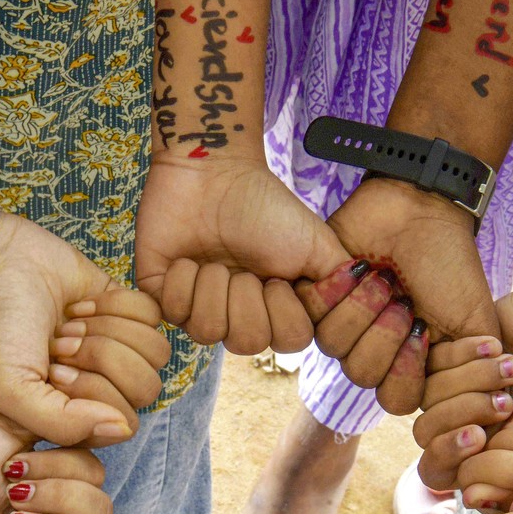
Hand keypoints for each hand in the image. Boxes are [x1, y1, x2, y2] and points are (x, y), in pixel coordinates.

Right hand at [50, 290, 173, 419]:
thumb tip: (122, 428)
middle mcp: (104, 387)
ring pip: (156, 351)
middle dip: (102, 357)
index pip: (125, 420)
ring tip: (70, 323)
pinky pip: (154, 315)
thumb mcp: (11, 390)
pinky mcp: (127, 310)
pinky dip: (116, 304)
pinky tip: (81, 304)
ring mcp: (119, 348)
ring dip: (109, 330)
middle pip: (146, 387)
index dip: (94, 390)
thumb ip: (63, 424)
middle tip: (63, 342)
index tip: (54, 369)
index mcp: (80, 416)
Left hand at [136, 154, 344, 354]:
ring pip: (207, 332)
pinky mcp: (161, 296)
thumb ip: (340, 285)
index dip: (284, 313)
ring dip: (214, 287)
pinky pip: (173, 312)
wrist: (212, 170)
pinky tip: (186, 259)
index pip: (288, 342)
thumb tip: (351, 315)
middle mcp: (237, 314)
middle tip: (243, 268)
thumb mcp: (316, 242)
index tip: (279, 278)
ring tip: (213, 260)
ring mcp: (198, 307)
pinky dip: (182, 280)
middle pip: (247, 343)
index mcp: (274, 308)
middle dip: (247, 298)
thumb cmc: (264, 204)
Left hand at [314, 176, 500, 384]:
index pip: (398, 401)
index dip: (407, 373)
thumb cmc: (451, 265)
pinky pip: (307, 315)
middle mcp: (373, 350)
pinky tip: (356, 265)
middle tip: (404, 299)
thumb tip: (477, 414)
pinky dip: (334, 288)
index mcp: (409, 364)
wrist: (421, 209)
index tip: (425, 333)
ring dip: (362, 307)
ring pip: (334, 346)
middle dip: (385, 334)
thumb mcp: (476, 324)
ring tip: (383, 277)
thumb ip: (475, 376)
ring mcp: (342, 325)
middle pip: (362, 375)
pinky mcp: (314, 297)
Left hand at [418, 266, 512, 490]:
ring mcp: (453, 391)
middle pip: (426, 433)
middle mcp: (464, 426)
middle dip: (463, 413)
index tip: (479, 436)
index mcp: (483, 459)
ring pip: (426, 397)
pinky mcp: (447, 355)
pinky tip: (496, 343)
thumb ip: (511, 476)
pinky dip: (461, 353)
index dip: (449, 455)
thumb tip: (469, 500)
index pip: (437, 472)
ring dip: (471, 379)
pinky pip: (426, 360)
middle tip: (504, 400)